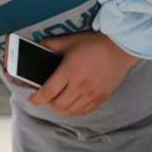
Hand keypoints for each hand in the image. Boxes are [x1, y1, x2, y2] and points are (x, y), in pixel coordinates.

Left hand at [26, 31, 140, 114]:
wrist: (121, 48)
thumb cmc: (95, 43)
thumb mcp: (70, 40)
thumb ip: (51, 44)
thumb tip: (38, 47)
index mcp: (68, 71)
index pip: (47, 92)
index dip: (36, 99)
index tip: (31, 100)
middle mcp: (79, 85)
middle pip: (57, 105)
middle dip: (47, 103)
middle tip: (46, 97)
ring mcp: (92, 93)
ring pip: (70, 111)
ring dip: (60, 109)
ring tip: (59, 102)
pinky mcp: (101, 97)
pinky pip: (84, 111)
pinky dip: (74, 111)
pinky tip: (72, 104)